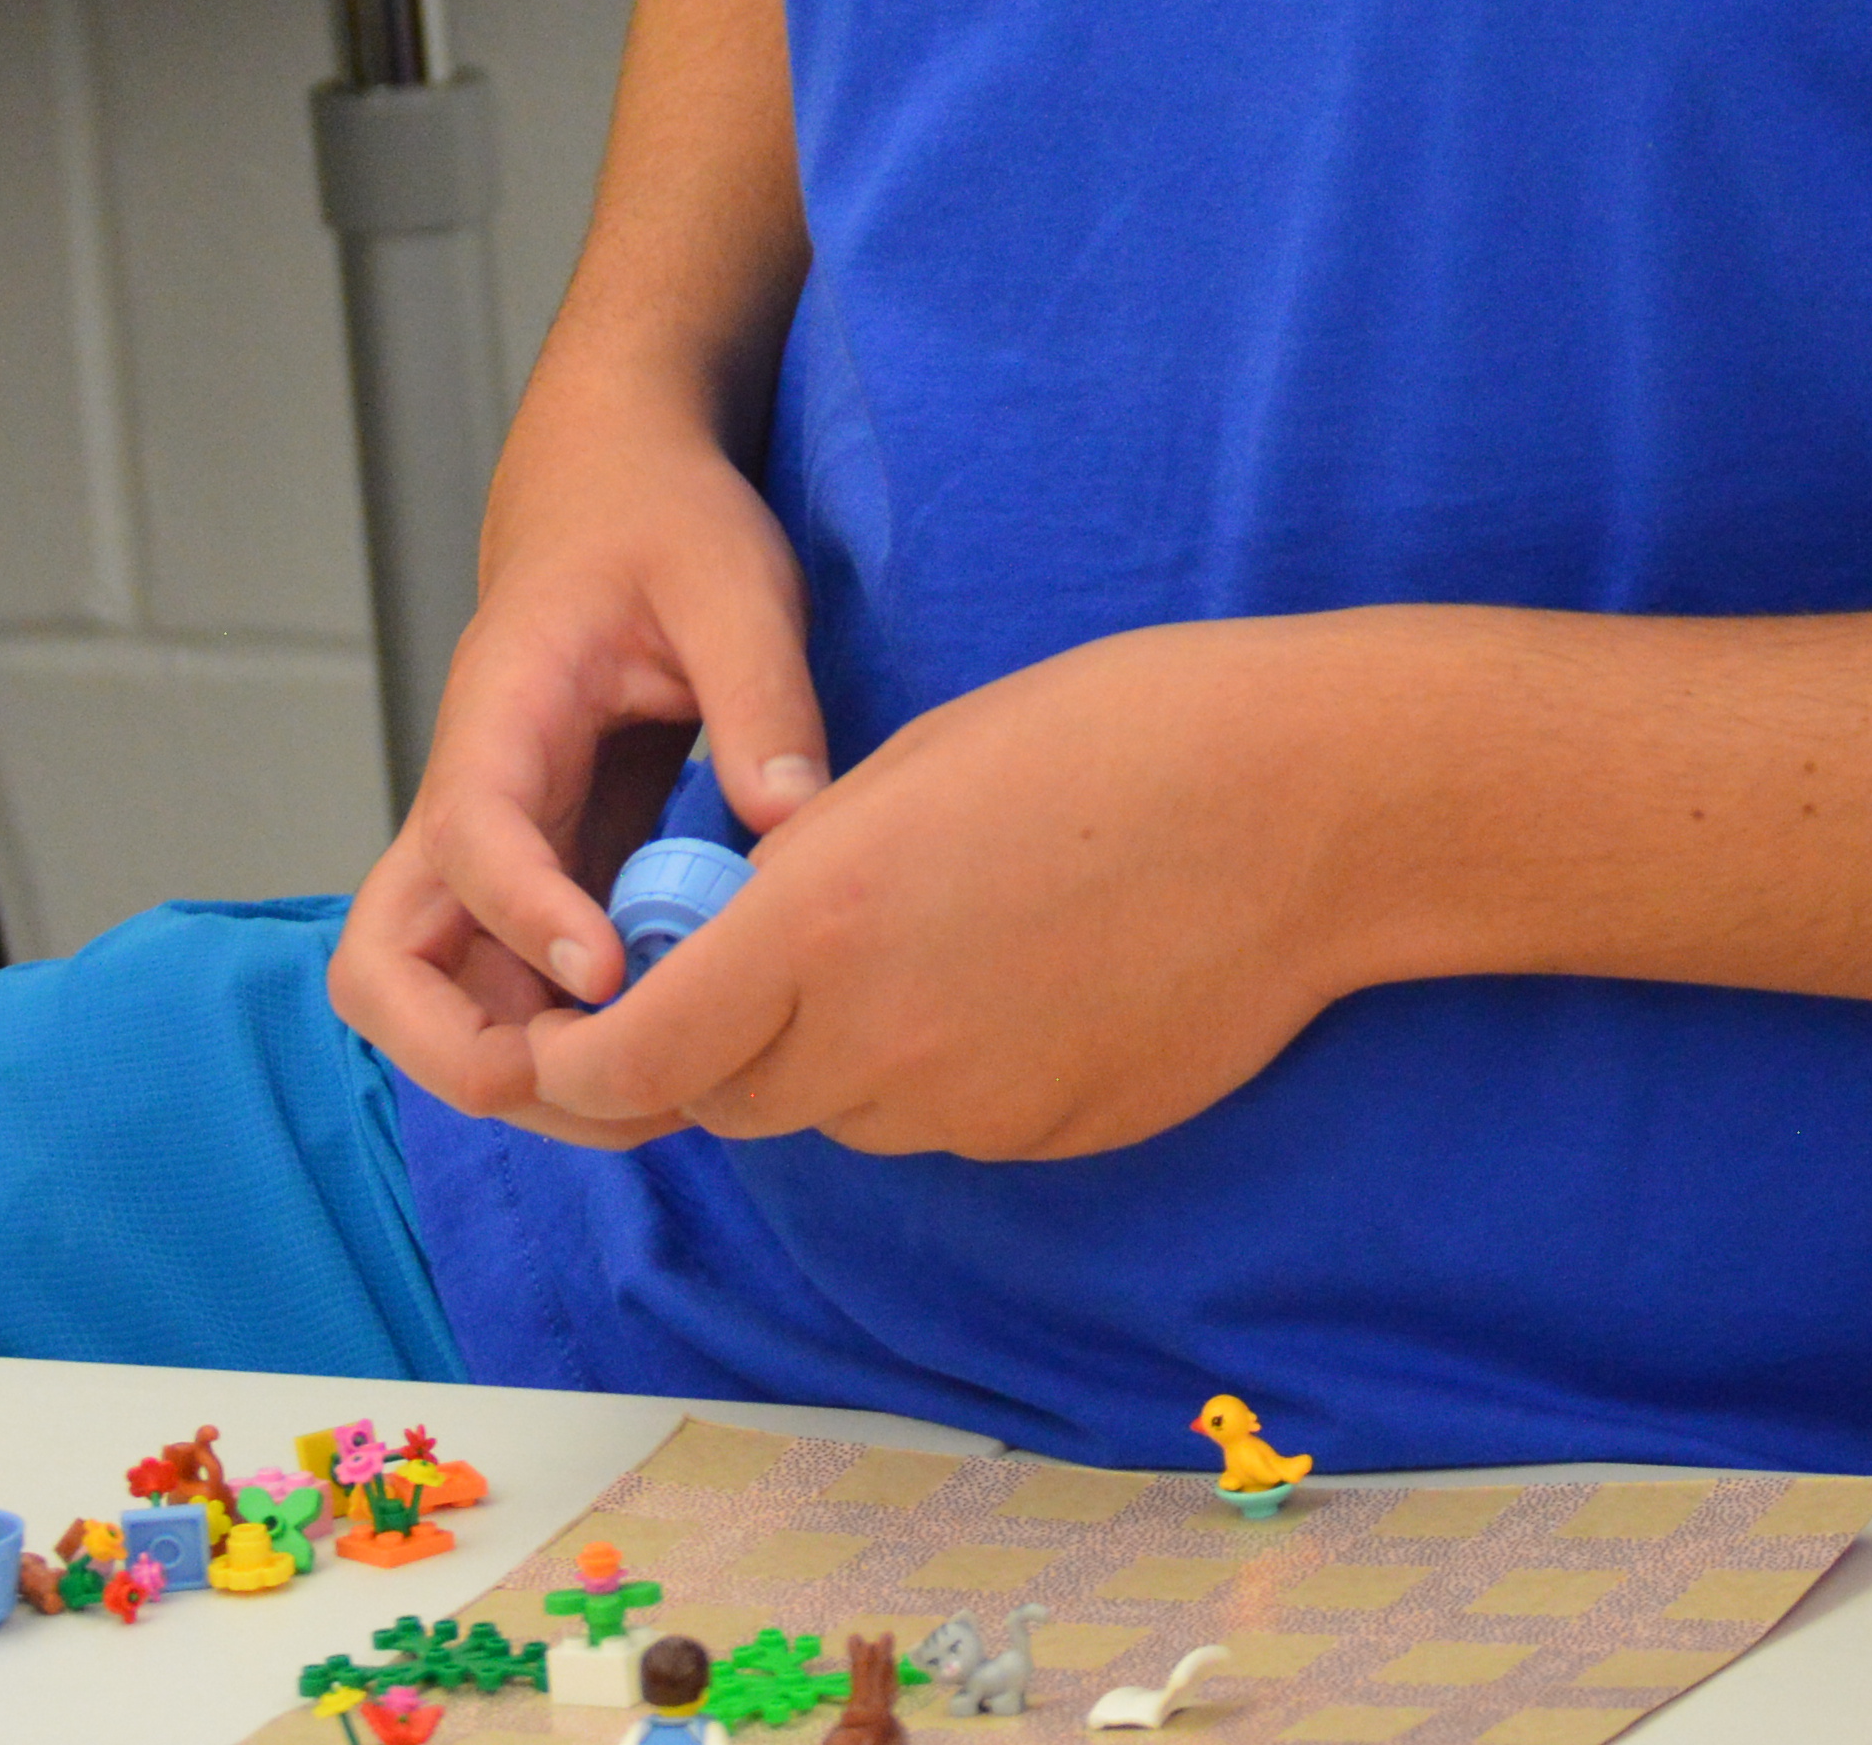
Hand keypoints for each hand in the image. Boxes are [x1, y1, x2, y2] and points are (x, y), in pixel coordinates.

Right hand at [330, 372, 832, 1146]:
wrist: (616, 497)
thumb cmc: (664, 527)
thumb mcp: (733, 581)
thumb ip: (761, 696)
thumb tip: (789, 821)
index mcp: (503, 714)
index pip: (466, 837)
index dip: (523, 917)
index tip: (610, 975)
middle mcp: (471, 800)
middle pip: (384, 963)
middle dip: (462, 1051)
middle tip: (602, 1074)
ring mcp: (495, 854)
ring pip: (434, 997)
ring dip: (516, 1066)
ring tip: (655, 1088)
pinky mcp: (539, 879)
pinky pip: (512, 989)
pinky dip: (567, 1042)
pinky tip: (675, 1049)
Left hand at [520, 615, 1393, 1161]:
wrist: (1305, 808)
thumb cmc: (1116, 735)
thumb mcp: (910, 767)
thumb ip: (802, 874)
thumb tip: (749, 938)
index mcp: (818, 926)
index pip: (636, 1059)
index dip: (577, 1066)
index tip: (566, 1039)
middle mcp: (878, 1042)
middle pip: (730, 1099)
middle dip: (707, 1048)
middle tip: (745, 965)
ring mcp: (970, 1107)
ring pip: (842, 1113)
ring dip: (834, 1054)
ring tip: (931, 935)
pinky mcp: (1049, 1136)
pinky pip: (947, 1121)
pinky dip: (941, 1068)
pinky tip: (1023, 972)